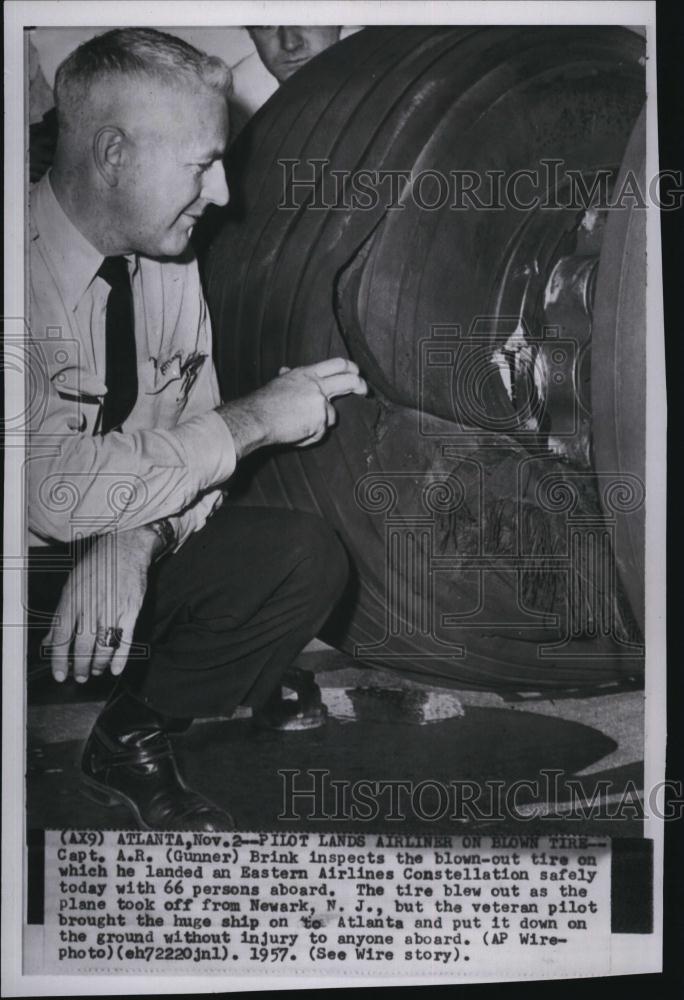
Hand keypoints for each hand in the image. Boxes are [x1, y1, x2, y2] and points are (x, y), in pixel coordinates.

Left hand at [43, 527, 159, 683]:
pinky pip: (125, 640)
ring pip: (104, 647)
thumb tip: (48, 640)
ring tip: (94, 671)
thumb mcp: (71, 587)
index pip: (61, 638)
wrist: (124, 549)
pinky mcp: (131, 611)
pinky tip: (115, 669)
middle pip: (83, 647)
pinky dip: (120, 658)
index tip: (59, 674)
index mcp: (72, 601)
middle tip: (79, 676)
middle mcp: (91, 607)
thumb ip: (60, 616)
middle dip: (79, 667)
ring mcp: (113, 610)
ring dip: (98, 664)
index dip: (58, 660)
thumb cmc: (96, 567)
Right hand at [217, 358, 366, 457]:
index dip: (351, 367)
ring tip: (297, 423)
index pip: (336, 364)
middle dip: (360, 386)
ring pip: (331, 416)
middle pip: (348, 382)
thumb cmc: (264, 402)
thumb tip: (286, 370)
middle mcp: (317, 386)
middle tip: (365, 391)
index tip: (357, 373)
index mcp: (307, 374)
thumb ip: (290, 377)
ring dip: (319, 422)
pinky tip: (295, 431)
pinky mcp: (320, 422)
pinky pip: (320, 432)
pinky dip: (309, 435)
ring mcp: (320, 405)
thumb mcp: (280, 383)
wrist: (257, 418)